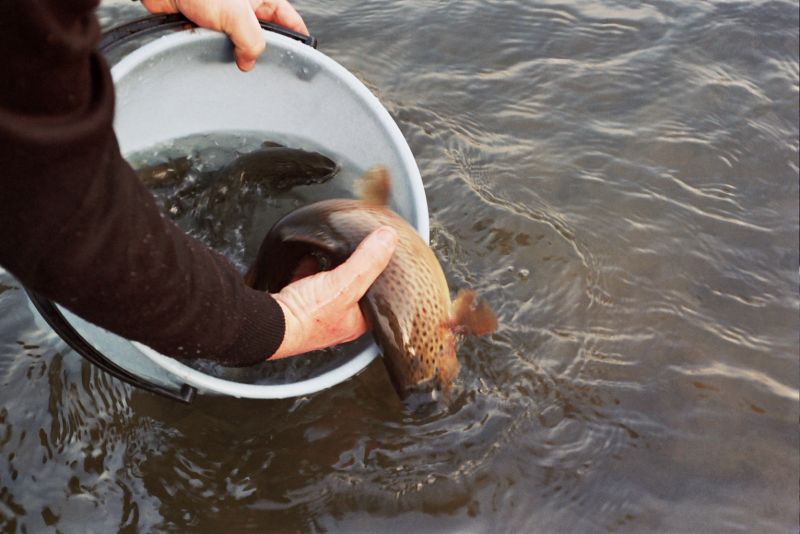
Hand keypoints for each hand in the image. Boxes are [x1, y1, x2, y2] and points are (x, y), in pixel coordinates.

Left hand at [142, 0, 308, 70]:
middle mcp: (245, 7)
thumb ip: (252, 42)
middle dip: (260, 52)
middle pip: (264, 36)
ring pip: (238, 43)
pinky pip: (215, 44)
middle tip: (260, 65)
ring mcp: (226, 17)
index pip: (288, 20)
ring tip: (230, 56)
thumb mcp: (237, 15)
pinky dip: (212, 50)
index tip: (302, 57)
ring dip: (233, 52)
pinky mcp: (206, 25)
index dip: (297, 38)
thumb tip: (249, 62)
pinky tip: (209, 50)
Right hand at [270, 226, 397, 358]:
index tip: (387, 262)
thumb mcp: (346, 284)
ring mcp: (316, 313)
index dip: (383, 280)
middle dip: (356, 272)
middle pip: (353, 290)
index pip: (378, 299)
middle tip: (363, 253)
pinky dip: (309, 267)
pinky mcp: (296, 303)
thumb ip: (368, 260)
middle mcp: (338, 320)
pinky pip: (306, 281)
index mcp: (356, 322)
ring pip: (330, 286)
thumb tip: (388, 238)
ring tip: (338, 251)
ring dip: (332, 268)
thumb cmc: (307, 316)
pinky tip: (310, 256)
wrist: (268, 323)